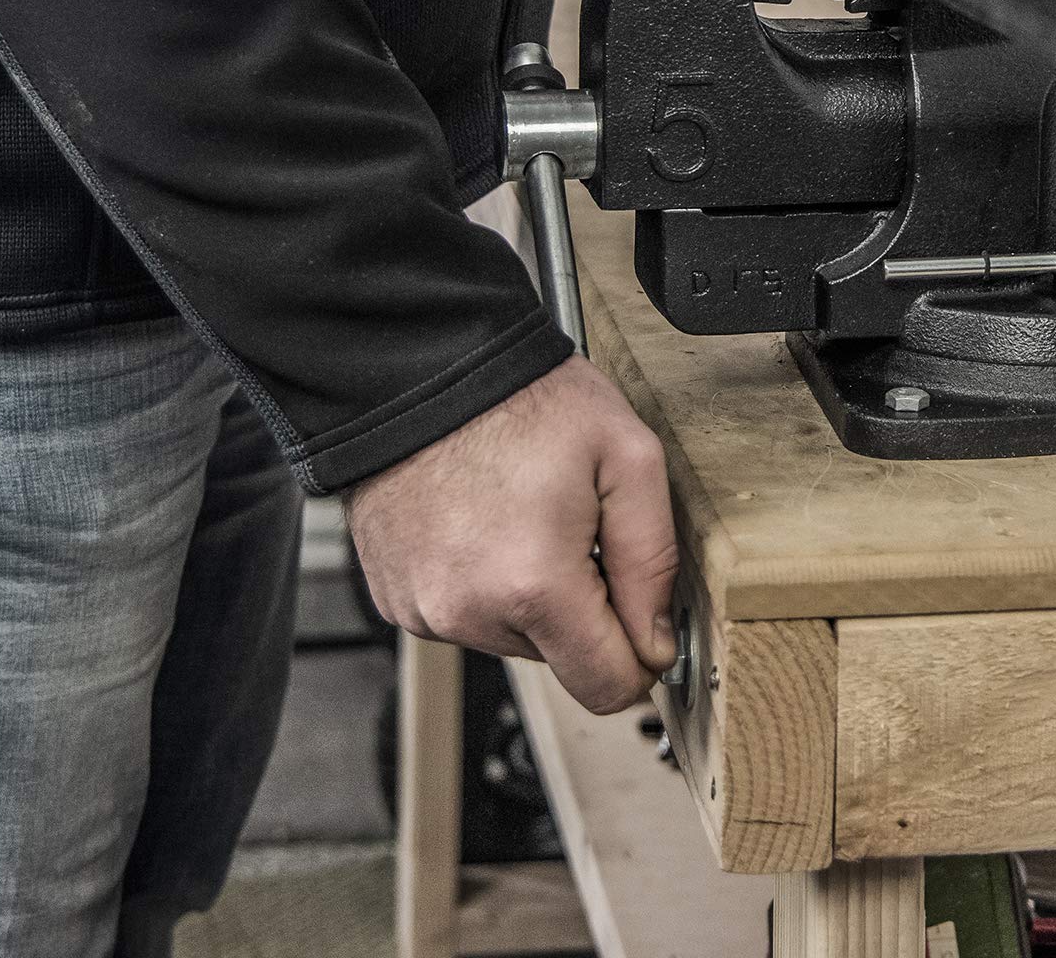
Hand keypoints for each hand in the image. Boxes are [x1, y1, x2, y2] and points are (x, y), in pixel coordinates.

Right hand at [345, 357, 677, 712]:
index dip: (641, 654)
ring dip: (532, 594)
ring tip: (525, 515)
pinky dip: (485, 583)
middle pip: (562, 660)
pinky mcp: (397, 599)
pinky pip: (466, 616)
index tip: (645, 614)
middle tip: (576, 527)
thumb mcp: (628, 456)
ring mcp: (425, 609)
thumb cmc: (523, 400)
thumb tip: (658, 640)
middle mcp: (470, 612)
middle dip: (583, 607)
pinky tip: (486, 523)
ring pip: (513, 638)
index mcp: (534, 584)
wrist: (425, 368)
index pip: (608, 687)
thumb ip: (655, 560)